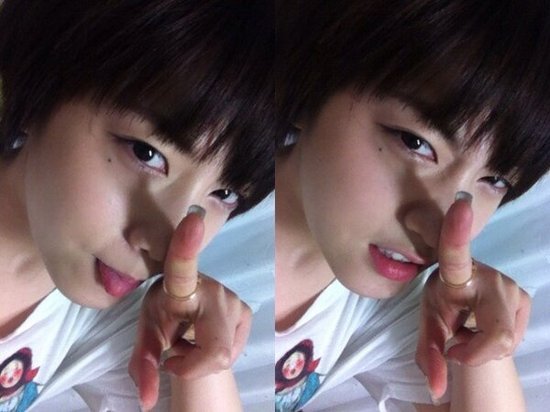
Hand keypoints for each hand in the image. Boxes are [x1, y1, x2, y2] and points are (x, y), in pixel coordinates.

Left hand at [128, 211, 252, 409]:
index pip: (182, 268)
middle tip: (178, 349)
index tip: (192, 219)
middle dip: (193, 363)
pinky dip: (216, 356)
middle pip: (214, 350)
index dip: (187, 246)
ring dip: (202, 359)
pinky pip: (234, 351)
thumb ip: (144, 369)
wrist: (186, 315)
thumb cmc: (163, 320)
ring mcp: (234, 301)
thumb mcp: (146, 342)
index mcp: (179, 286)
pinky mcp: (247, 312)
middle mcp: (213, 289)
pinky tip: (207, 338)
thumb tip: (149, 402)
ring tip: (191, 340)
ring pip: (223, 355)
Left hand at [415, 195, 530, 399]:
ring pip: (505, 341)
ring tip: (469, 329)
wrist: (461, 298)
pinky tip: (484, 327)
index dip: (457, 231)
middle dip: (476, 352)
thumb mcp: (428, 328)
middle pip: (497, 335)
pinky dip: (496, 343)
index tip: (459, 205)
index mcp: (455, 274)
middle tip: (457, 344)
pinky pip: (513, 337)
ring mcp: (510, 286)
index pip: (455, 254)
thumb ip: (430, 357)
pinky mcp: (524, 297)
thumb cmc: (441, 307)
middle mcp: (488, 276)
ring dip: (483, 347)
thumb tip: (437, 390)